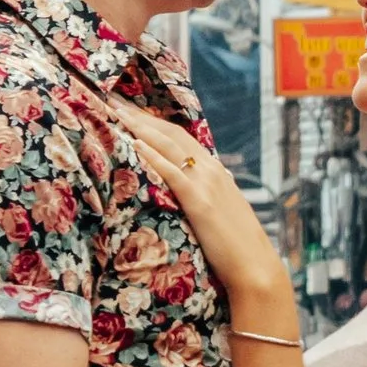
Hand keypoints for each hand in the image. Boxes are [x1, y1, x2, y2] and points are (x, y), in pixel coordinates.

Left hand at [101, 104, 280, 302]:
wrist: (254, 267)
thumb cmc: (236, 246)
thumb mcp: (221, 212)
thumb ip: (207, 196)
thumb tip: (193, 189)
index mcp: (214, 171)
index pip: (179, 136)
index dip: (153, 120)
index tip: (129, 109)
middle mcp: (210, 170)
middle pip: (170, 133)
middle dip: (139, 115)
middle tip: (112, 100)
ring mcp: (205, 183)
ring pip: (169, 145)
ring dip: (140, 126)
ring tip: (115, 112)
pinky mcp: (199, 201)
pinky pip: (172, 172)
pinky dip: (153, 155)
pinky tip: (134, 143)